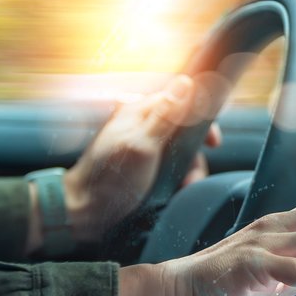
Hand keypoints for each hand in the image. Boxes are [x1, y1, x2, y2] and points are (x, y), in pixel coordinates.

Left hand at [30, 75, 218, 253]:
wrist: (82, 213)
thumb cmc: (108, 180)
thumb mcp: (141, 147)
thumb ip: (165, 116)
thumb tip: (186, 83)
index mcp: (139, 113)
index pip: (181, 101)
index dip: (201, 120)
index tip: (213, 143)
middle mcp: (141, 126)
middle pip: (184, 131)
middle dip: (193, 157)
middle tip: (190, 179)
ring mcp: (141, 148)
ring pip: (178, 154)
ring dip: (185, 174)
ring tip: (180, 192)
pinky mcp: (141, 168)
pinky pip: (168, 170)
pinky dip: (174, 183)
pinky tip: (171, 195)